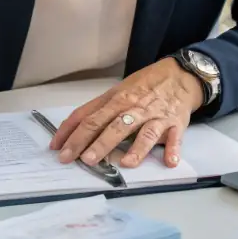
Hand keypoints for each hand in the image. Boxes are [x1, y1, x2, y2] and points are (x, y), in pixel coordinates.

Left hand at [49, 59, 205, 169]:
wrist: (179, 74)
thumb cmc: (144, 86)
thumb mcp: (118, 91)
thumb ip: (98, 110)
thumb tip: (72, 128)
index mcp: (115, 99)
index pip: (89, 116)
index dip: (72, 132)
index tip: (57, 149)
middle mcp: (133, 107)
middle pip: (112, 125)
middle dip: (96, 143)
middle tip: (82, 160)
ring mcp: (155, 116)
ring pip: (142, 132)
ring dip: (133, 149)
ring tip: (121, 164)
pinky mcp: (175, 124)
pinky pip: (173, 137)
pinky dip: (172, 149)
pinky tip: (168, 161)